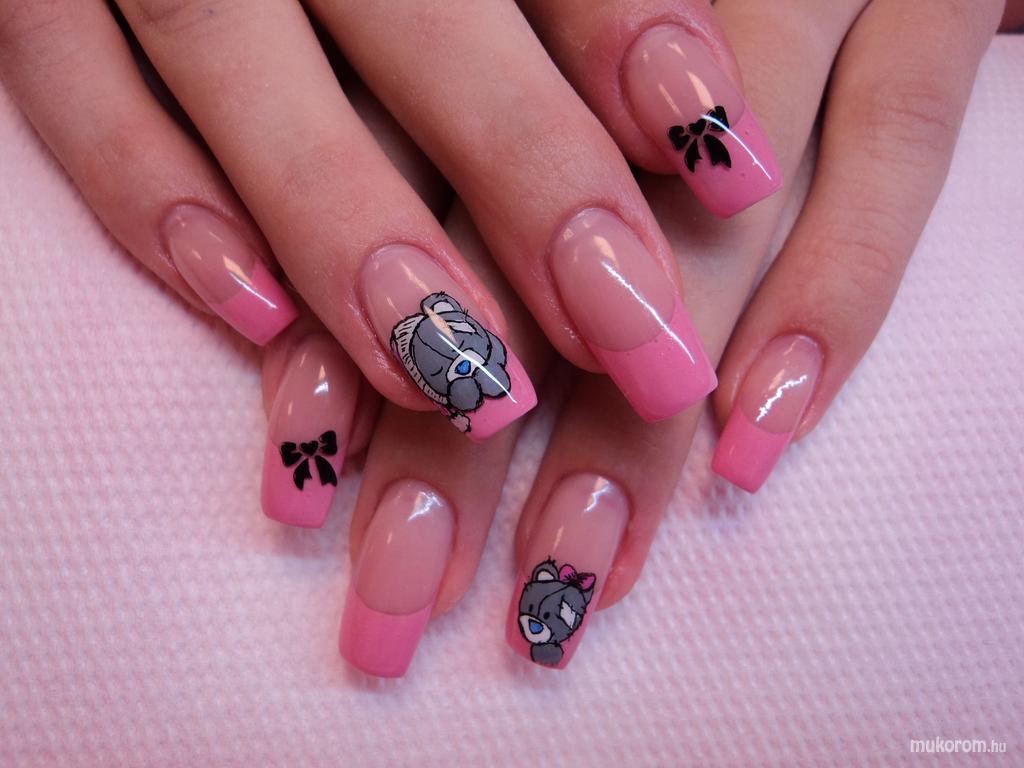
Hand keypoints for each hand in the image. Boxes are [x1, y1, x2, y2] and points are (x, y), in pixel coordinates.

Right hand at [1, 0, 787, 443]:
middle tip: (635, 339)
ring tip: (468, 388)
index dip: (637, 40)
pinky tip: (255, 319)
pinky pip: (62, 87)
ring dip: (350, 235)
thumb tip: (705, 132)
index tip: (735, 172)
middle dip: (528, 183)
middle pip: (416, 19)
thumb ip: (564, 10)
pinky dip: (153, 201)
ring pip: (232, 60)